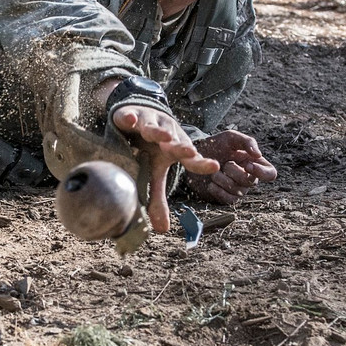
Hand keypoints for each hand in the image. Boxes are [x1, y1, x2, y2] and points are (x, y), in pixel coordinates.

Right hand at [111, 105, 219, 232]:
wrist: (139, 115)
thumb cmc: (151, 148)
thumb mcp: (155, 171)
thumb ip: (158, 198)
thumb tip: (162, 230)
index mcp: (176, 149)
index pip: (191, 159)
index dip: (201, 163)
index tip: (214, 166)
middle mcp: (167, 135)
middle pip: (175, 141)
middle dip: (181, 146)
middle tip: (188, 152)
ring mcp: (150, 123)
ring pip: (154, 127)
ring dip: (158, 131)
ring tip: (163, 137)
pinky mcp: (132, 115)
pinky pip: (130, 116)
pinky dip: (131, 118)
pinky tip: (131, 121)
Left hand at [185, 130, 276, 204]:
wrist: (194, 157)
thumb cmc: (216, 145)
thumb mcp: (231, 138)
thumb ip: (247, 142)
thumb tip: (258, 154)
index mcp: (254, 163)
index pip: (270, 173)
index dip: (262, 172)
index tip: (248, 165)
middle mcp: (249, 178)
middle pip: (250, 182)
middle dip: (234, 171)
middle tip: (224, 163)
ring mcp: (238, 189)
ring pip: (237, 191)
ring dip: (222, 179)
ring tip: (214, 172)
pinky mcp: (226, 197)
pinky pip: (228, 200)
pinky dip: (217, 190)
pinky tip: (210, 183)